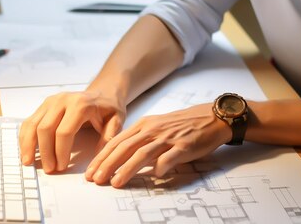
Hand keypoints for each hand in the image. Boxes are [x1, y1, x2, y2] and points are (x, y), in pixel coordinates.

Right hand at [19, 91, 124, 172]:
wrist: (103, 92)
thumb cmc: (109, 107)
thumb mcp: (116, 121)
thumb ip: (108, 139)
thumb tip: (98, 160)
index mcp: (80, 104)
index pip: (64, 131)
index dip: (60, 152)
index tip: (62, 166)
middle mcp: (62, 100)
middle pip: (45, 129)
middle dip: (45, 152)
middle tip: (49, 169)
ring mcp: (51, 101)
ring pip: (33, 124)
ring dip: (29, 145)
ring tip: (29, 162)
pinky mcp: (44, 105)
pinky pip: (30, 121)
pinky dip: (25, 137)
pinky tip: (26, 150)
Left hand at [84, 103, 230, 187]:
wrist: (210, 118)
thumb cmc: (182, 125)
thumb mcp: (156, 128)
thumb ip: (140, 140)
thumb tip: (120, 158)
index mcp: (144, 125)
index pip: (117, 141)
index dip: (102, 157)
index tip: (91, 171)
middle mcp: (153, 130)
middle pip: (125, 147)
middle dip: (108, 164)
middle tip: (96, 179)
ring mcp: (168, 137)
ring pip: (143, 153)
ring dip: (127, 168)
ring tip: (115, 182)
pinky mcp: (184, 145)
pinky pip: (170, 157)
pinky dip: (161, 166)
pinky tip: (155, 175)